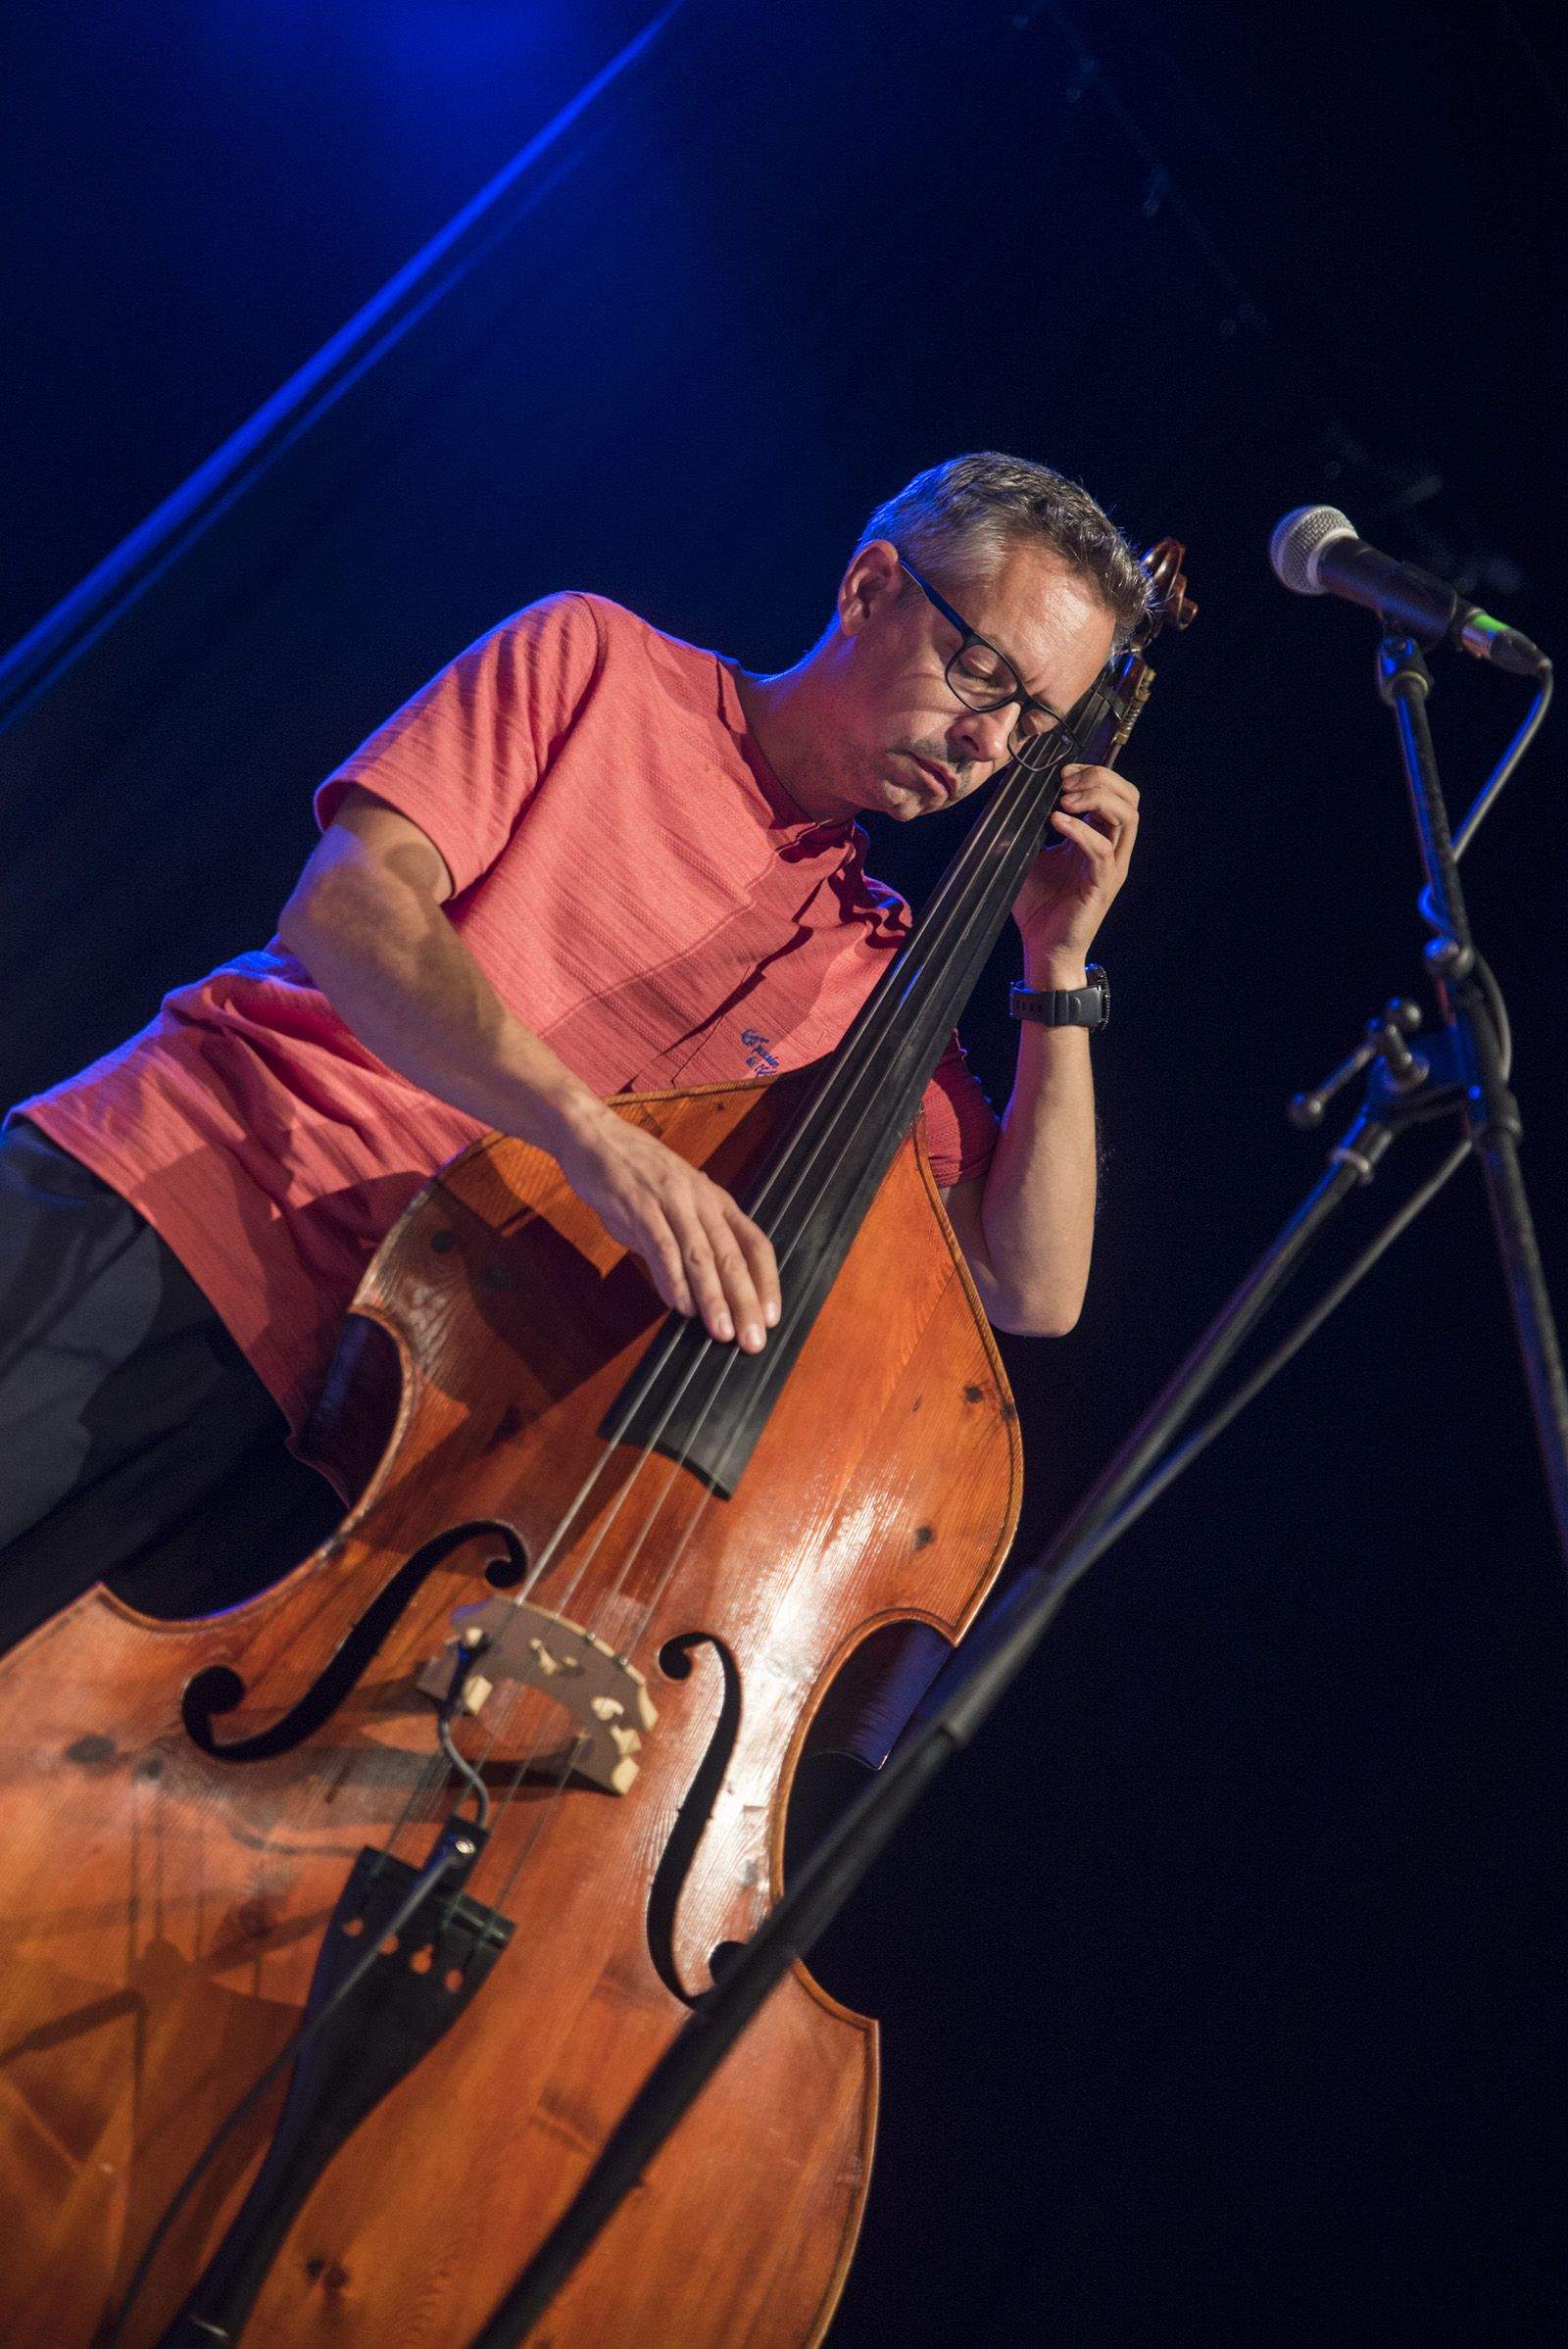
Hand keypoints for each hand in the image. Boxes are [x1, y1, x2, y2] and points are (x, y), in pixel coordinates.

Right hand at [553, 1107, 780, 1349]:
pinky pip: (662, 1247)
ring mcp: (671, 1200)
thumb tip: (695, 1291)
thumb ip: (685, 1243)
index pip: (754, 1243)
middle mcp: (700, 1199)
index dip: (766, 1281)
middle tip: (752, 1339)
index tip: (771, 1317)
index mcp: (715, 1200)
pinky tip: (680, 1306)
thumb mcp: (672, 1204)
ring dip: (713, 1298)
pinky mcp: (639, 1205)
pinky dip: (672, 1279)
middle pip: (732, 1256)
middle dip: (745, 1301)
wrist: (593, 1135)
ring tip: (722, 1332)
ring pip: (700, 1255)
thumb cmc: (634, 1174)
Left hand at [1011, 764, 1139, 967]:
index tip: (1063, 771)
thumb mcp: (1032, 855)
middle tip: (1065, 781)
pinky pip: (1100, 849)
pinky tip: (1056, 822)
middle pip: (1129, 797)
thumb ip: (1033, 827)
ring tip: (1064, 799)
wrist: (1043, 947)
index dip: (1094, 773)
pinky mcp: (1102, 885)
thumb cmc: (1039, 906)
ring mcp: (1110, 867)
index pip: (1116, 793)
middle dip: (1099, 779)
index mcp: (1099, 838)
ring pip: (1126, 817)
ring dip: (1096, 798)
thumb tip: (1017, 797)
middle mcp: (1112, 850)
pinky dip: (1079, 830)